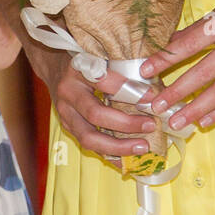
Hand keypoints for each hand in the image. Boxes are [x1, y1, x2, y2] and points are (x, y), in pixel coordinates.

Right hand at [34, 46, 157, 171]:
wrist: (55, 67)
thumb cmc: (87, 60)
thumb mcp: (102, 55)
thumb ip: (125, 68)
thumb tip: (159, 89)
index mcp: (79, 68)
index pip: (104, 82)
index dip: (129, 91)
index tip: (152, 98)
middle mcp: (69, 92)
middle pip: (96, 114)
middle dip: (126, 124)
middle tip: (150, 125)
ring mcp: (65, 112)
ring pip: (89, 137)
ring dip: (118, 146)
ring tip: (142, 147)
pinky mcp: (67, 126)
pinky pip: (88, 146)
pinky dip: (109, 154)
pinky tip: (127, 159)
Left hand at [138, 0, 214, 131]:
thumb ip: (207, 23)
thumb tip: (177, 40)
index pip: (190, 42)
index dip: (166, 57)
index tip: (145, 69)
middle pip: (203, 72)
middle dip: (177, 91)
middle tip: (155, 106)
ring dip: (197, 108)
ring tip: (177, 121)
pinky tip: (206, 120)